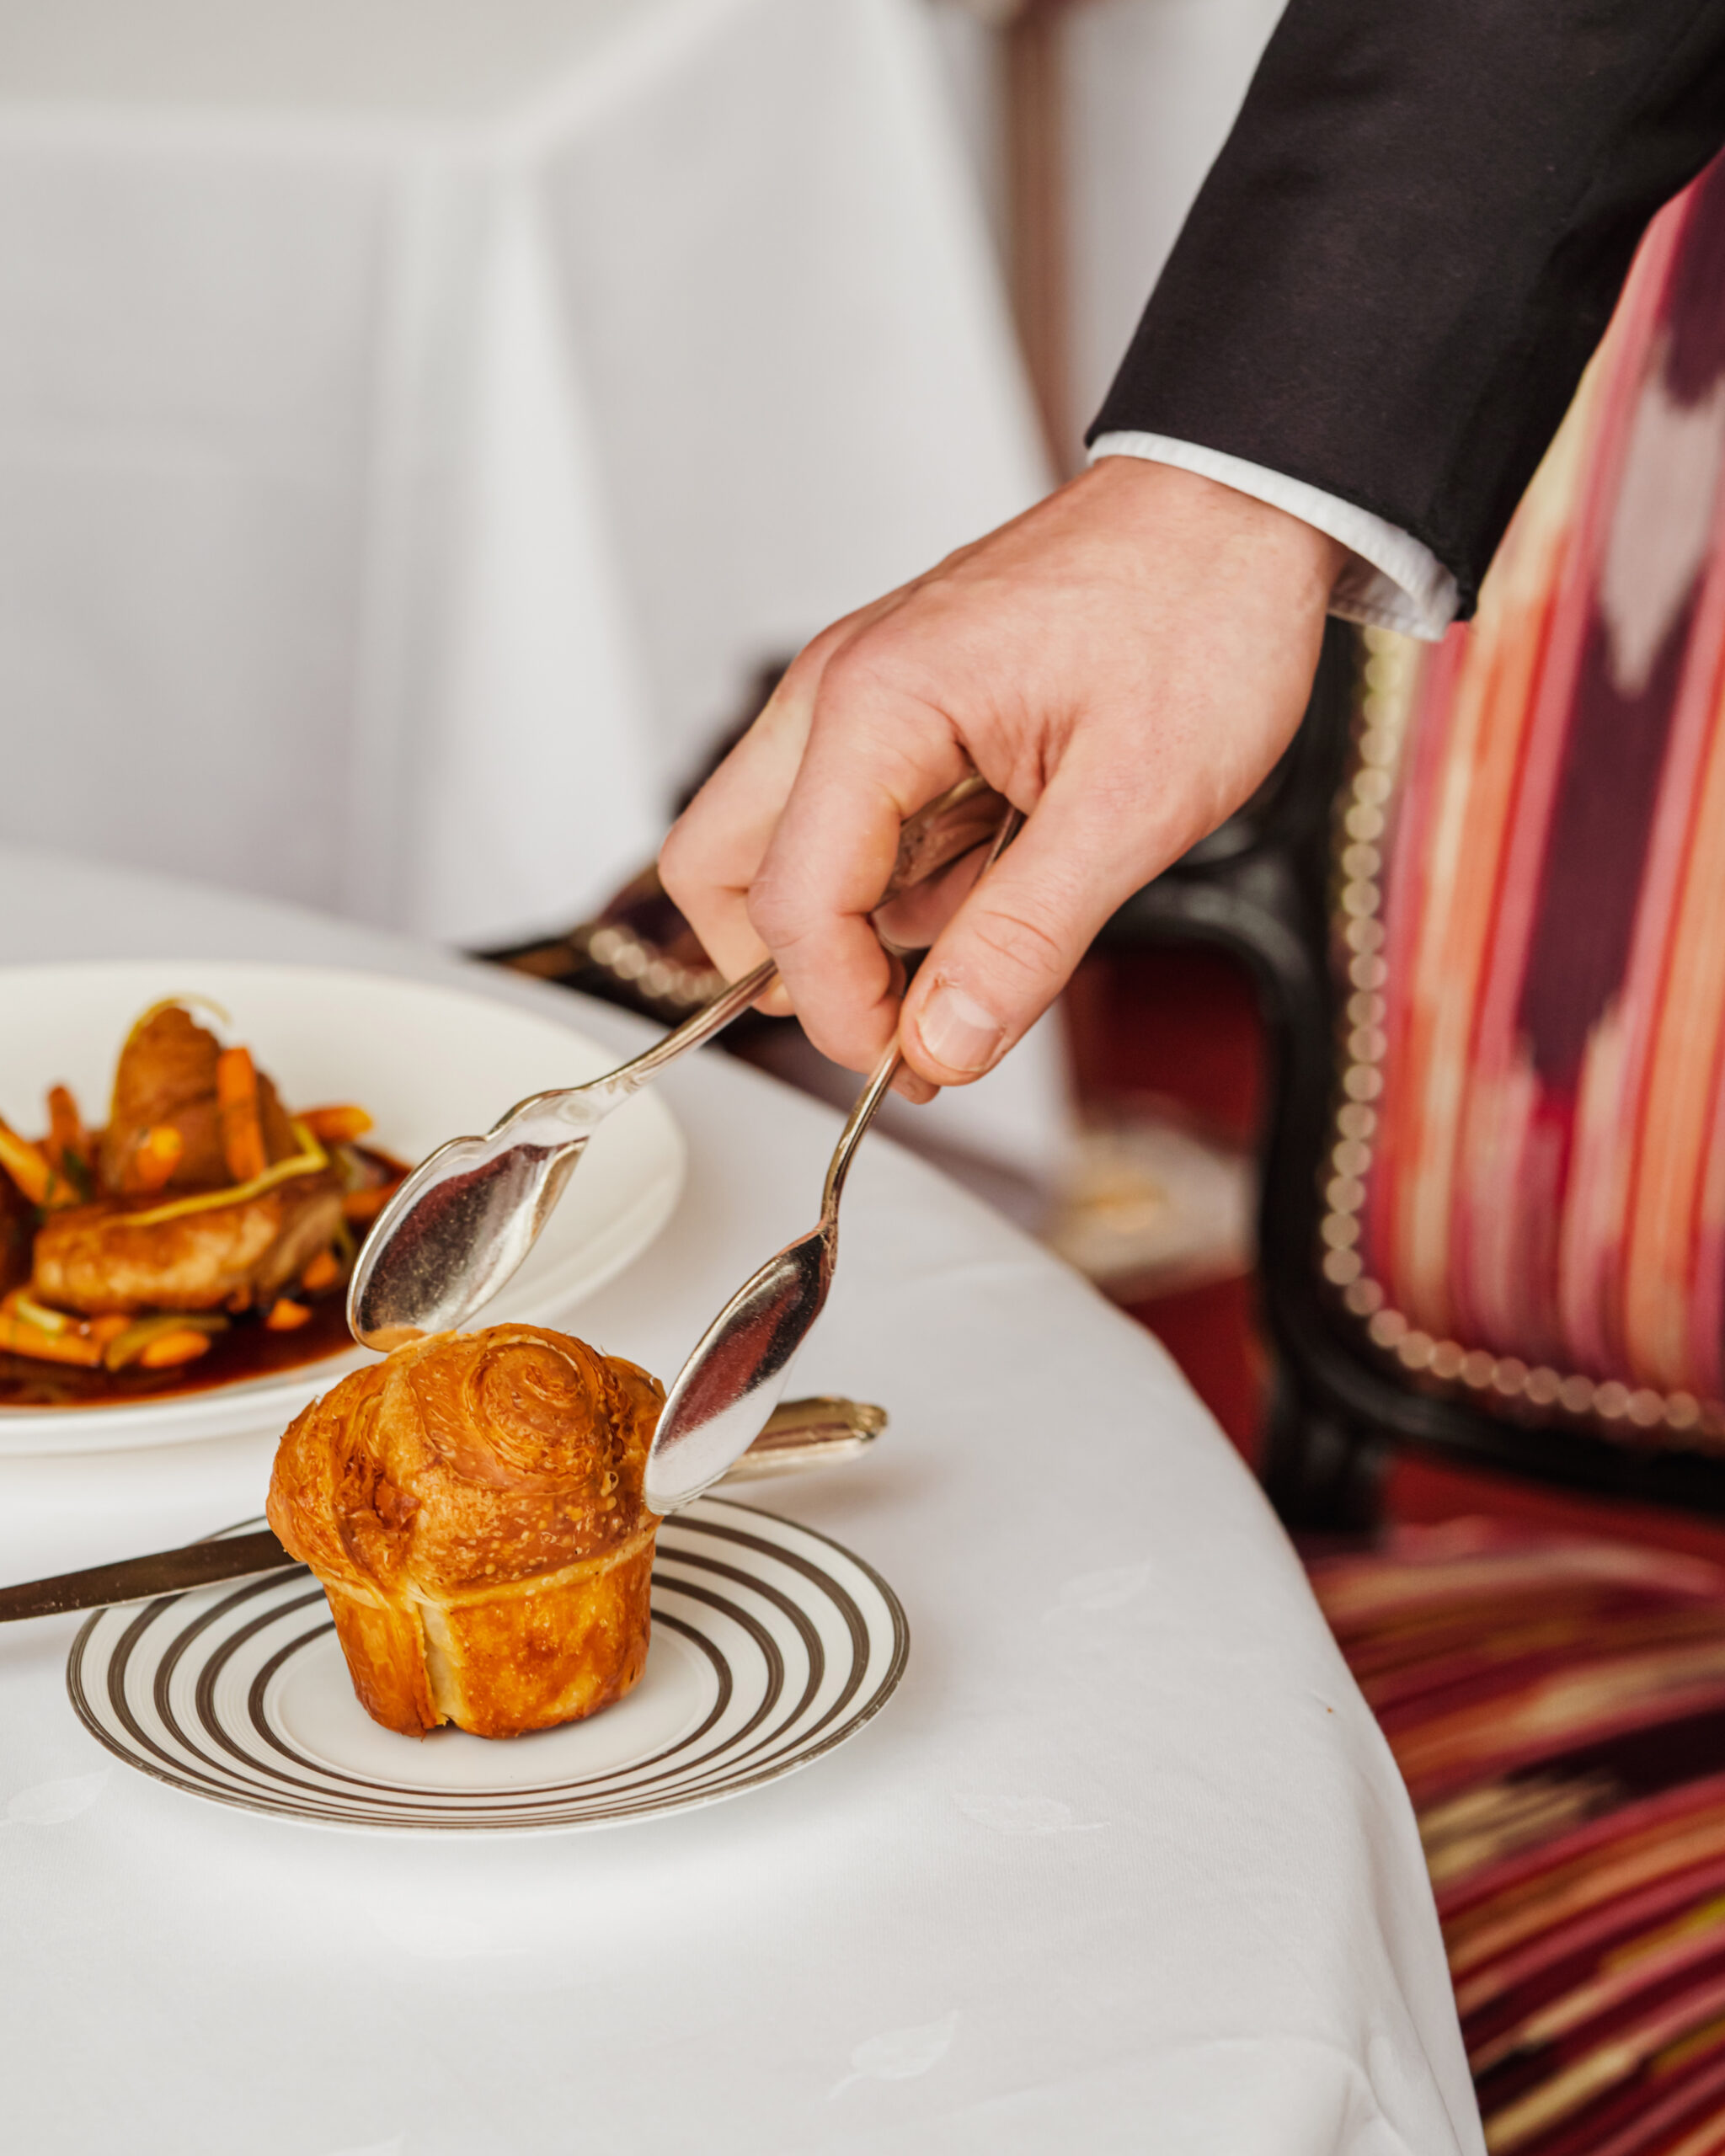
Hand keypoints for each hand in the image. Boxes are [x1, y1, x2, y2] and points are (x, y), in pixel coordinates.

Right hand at [659, 457, 1343, 1098]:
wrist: (1240, 504)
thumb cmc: (1199, 615)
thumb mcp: (1134, 806)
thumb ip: (1024, 941)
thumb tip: (941, 1049)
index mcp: (878, 707)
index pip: (790, 905)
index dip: (843, 1012)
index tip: (916, 1067)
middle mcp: (839, 692)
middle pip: (719, 870)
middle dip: (790, 967)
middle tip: (900, 1019)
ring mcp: (860, 693)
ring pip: (781, 850)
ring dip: (866, 921)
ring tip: (1006, 904)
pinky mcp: (897, 706)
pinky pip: (853, 820)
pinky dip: (906, 874)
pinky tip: (1010, 853)